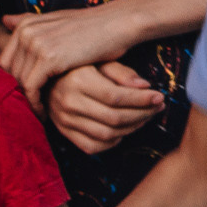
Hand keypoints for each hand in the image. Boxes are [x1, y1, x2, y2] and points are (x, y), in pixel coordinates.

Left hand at [1, 4, 132, 101]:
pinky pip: (31, 88)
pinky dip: (36, 103)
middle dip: (18, 92)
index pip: (4, 61)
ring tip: (39, 112)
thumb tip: (4, 20)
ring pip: (19, 82)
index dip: (14, 81)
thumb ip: (30, 22)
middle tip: (31, 107)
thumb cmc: (94, 26)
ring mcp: (36, 43)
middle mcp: (27, 31)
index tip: (26, 94)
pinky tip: (45, 112)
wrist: (120, 22)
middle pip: (8, 73)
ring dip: (27, 100)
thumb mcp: (59, 21)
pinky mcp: (48, 58)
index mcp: (26, 24)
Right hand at [46, 62, 165, 154]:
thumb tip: (145, 87)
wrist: (47, 80)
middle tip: (158, 107)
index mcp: (78, 80)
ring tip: (147, 116)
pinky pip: (92, 146)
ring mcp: (64, 121)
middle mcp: (69, 103)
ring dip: (132, 128)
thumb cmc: (80, 66)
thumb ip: (122, 72)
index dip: (141, 99)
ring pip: (106, 134)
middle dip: (142, 114)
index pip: (116, 97)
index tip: (160, 96)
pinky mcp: (64, 133)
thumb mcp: (100, 59)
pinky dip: (113, 141)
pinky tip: (125, 129)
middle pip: (114, 117)